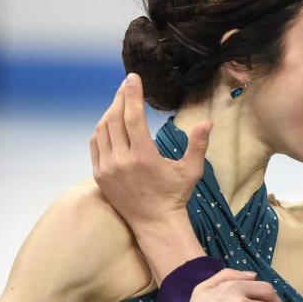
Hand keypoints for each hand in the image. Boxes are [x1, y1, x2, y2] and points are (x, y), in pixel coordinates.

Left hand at [90, 73, 212, 229]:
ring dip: (110, 112)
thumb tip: (207, 122)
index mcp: (143, 157)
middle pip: (114, 118)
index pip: (132, 116)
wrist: (154, 223)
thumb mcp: (191, 170)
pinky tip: (110, 123)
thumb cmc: (175, 195)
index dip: (132, 94)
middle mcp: (121, 161)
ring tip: (121, 103)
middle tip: (127, 85)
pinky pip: (95, 145)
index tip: (133, 78)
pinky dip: (101, 129)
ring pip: (102, 130)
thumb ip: (198, 145)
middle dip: (120, 98)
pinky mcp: (99, 175)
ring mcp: (107, 168)